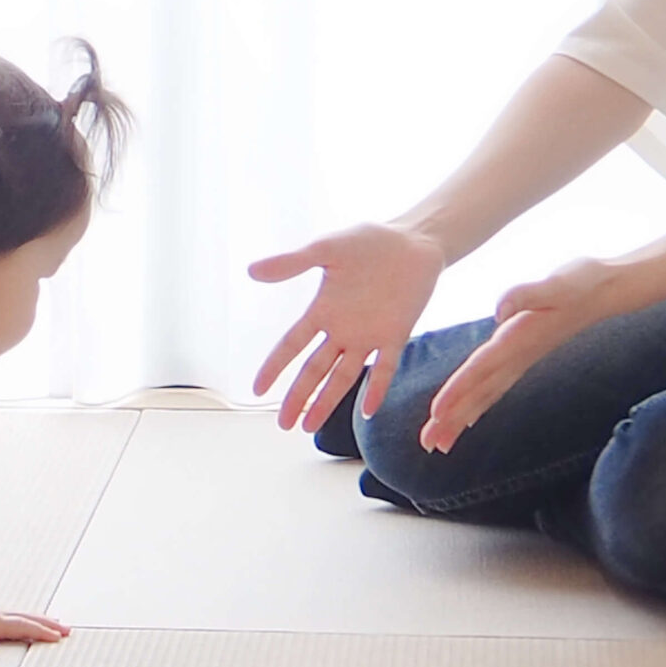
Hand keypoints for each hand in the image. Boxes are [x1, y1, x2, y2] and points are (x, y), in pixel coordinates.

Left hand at [0, 590, 68, 653]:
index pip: (23, 628)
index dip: (41, 633)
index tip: (59, 637)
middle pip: (28, 619)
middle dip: (48, 625)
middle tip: (67, 630)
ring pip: (21, 616)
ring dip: (39, 620)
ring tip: (53, 623)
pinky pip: (11, 617)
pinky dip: (23, 620)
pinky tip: (19, 623)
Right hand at [248, 224, 445, 431]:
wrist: (413, 240)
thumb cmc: (368, 241)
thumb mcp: (326, 249)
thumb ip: (292, 263)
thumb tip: (252, 271)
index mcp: (322, 310)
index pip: (292, 345)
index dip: (274, 367)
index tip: (257, 389)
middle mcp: (342, 330)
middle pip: (314, 370)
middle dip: (298, 397)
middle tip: (284, 425)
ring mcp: (368, 335)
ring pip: (343, 376)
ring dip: (327, 401)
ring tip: (310, 427)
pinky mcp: (396, 334)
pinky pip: (385, 368)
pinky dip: (376, 389)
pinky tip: (366, 411)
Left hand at [421, 257, 622, 451]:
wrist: (608, 289)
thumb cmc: (583, 282)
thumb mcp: (558, 283)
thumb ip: (528, 294)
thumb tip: (500, 311)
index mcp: (519, 339)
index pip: (482, 369)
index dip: (459, 390)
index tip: (436, 413)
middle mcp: (518, 355)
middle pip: (479, 392)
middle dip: (453, 419)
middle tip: (427, 445)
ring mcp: (521, 359)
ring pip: (485, 395)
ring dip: (460, 420)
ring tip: (438, 444)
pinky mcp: (523, 355)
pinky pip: (496, 387)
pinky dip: (479, 405)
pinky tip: (466, 421)